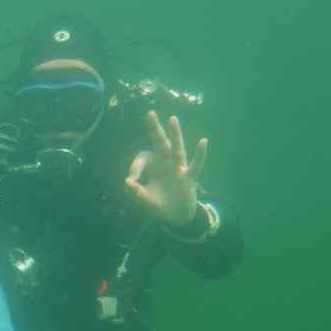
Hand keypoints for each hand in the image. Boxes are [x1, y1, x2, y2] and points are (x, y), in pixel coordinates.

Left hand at [124, 112, 207, 227]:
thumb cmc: (159, 205)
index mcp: (153, 167)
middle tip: (150, 114)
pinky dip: (200, 154)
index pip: (144, 157)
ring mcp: (178, 169)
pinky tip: (203, 141)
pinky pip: (196, 165)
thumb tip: (126, 182)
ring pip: (177, 149)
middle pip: (160, 144)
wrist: (176, 217)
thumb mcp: (144, 200)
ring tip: (172, 119)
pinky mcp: (189, 178)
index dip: (136, 166)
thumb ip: (135, 192)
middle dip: (154, 130)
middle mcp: (165, 164)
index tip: (130, 181)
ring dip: (175, 135)